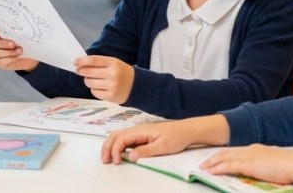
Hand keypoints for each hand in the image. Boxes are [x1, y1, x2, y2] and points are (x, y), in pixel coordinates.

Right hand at [0, 26, 39, 72]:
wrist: (29, 57)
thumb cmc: (24, 43)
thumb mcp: (22, 36)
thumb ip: (17, 32)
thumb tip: (18, 29)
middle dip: (3, 43)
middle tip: (13, 44)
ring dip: (10, 52)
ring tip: (20, 51)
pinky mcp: (0, 62)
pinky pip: (2, 61)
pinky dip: (11, 58)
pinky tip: (17, 57)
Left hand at [75, 55, 133, 103]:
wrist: (137, 86)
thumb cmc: (122, 72)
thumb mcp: (114, 63)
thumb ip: (99, 62)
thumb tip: (81, 64)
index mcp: (114, 63)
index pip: (93, 60)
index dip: (82, 61)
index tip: (75, 62)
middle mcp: (113, 74)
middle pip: (89, 72)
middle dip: (81, 71)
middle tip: (79, 71)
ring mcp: (112, 86)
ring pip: (90, 83)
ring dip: (87, 80)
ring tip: (92, 79)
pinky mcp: (111, 97)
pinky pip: (94, 92)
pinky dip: (94, 89)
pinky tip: (99, 86)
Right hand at [101, 115, 229, 164]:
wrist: (187, 130)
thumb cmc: (177, 136)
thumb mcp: (162, 147)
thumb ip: (145, 151)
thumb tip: (130, 156)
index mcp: (141, 130)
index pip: (121, 138)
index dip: (115, 150)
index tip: (117, 162)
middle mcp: (137, 129)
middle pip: (115, 135)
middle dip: (107, 147)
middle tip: (104, 160)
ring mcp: (139, 132)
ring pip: (119, 136)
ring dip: (111, 146)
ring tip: (108, 158)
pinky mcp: (142, 136)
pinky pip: (126, 139)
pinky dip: (118, 146)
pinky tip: (119, 154)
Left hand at [200, 144, 292, 186]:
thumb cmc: (289, 166)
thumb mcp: (274, 164)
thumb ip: (264, 165)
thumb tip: (261, 170)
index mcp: (256, 149)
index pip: (235, 151)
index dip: (224, 155)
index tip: (216, 159)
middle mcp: (250, 149)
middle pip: (226, 152)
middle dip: (213, 158)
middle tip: (203, 164)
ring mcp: (248, 156)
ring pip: (224, 157)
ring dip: (212, 163)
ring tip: (202, 168)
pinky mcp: (248, 164)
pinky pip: (228, 166)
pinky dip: (217, 168)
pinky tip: (210, 172)